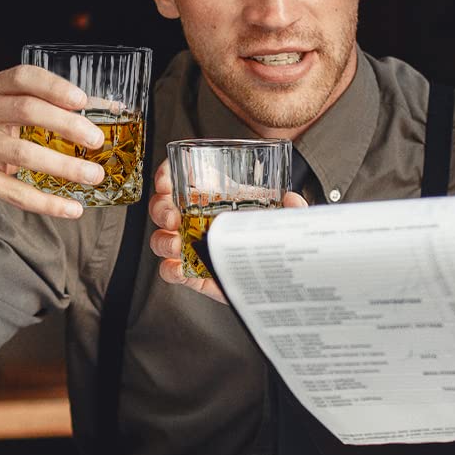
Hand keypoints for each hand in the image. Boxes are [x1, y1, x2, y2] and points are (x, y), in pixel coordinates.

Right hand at [0, 65, 106, 221]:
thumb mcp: (6, 116)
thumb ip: (48, 109)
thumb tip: (108, 109)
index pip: (23, 77)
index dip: (55, 86)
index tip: (83, 100)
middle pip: (27, 110)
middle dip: (67, 125)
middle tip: (97, 140)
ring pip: (24, 154)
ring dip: (64, 166)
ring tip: (94, 176)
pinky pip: (15, 191)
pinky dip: (47, 202)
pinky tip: (72, 208)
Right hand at [146, 160, 305, 304]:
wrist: (281, 279)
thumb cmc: (276, 241)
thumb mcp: (287, 220)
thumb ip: (293, 209)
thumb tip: (292, 199)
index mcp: (215, 198)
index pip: (181, 178)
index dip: (166, 175)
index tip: (167, 180)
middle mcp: (197, 221)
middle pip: (163, 208)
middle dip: (161, 208)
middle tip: (174, 216)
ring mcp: (193, 248)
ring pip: (161, 239)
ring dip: (162, 239)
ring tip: (176, 244)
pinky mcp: (195, 275)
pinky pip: (172, 271)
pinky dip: (170, 270)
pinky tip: (179, 268)